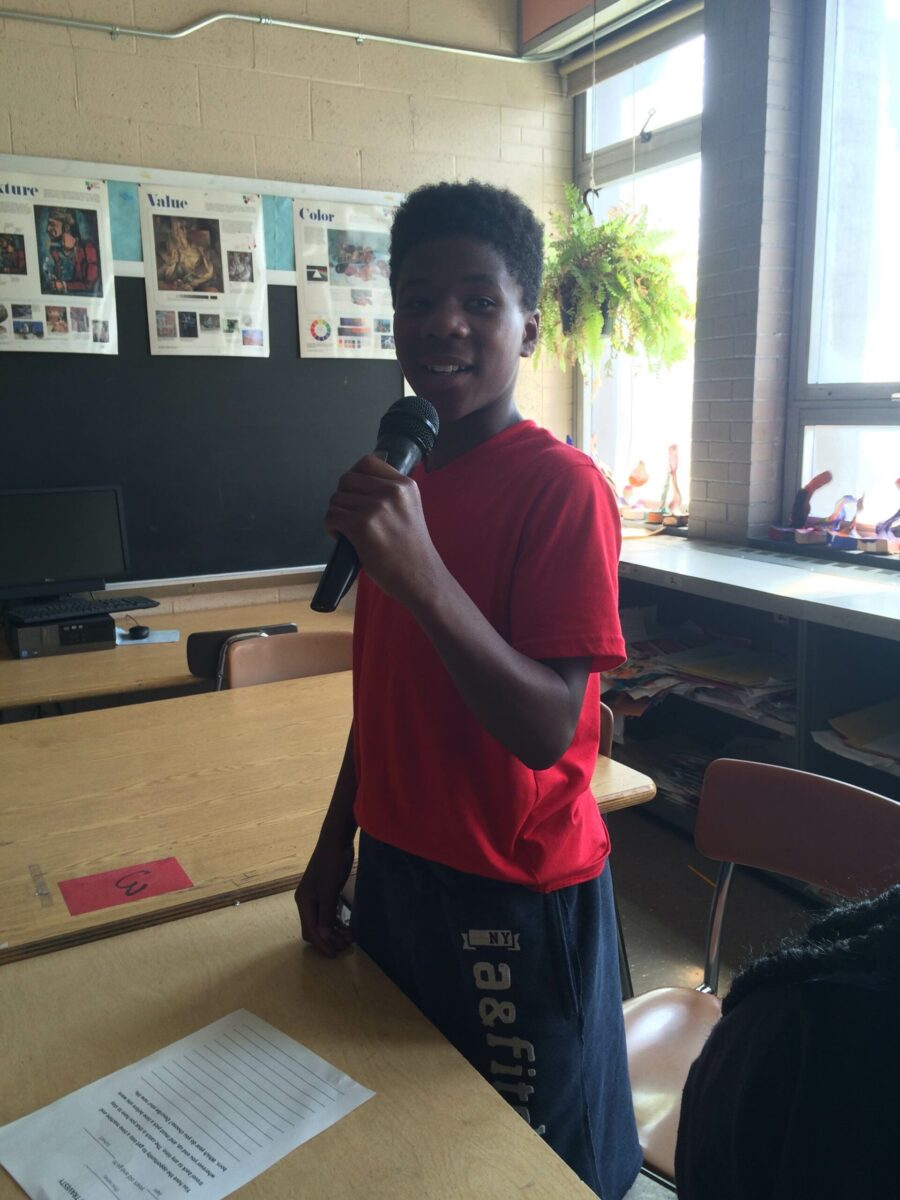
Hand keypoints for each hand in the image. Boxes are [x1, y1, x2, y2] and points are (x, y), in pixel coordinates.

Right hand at [295, 837, 354, 957]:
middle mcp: (307, 902)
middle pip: (314, 930)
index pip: (310, 930)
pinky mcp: (327, 893)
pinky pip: (329, 914)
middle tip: (345, 945)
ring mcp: (317, 898)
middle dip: (327, 940)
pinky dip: (336, 923)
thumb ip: (326, 914)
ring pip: (322, 923)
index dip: (321, 944)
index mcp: (304, 902)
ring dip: (333, 932)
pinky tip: (347, 928)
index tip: (334, 954)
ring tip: (349, 938)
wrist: (336, 841)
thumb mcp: (329, 890)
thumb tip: (322, 937)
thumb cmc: (331, 863)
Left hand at [325, 455, 441, 604]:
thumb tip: (356, 487)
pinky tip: (342, 538)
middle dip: (343, 497)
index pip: (367, 462)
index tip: (356, 495)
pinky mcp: (363, 526)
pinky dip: (331, 527)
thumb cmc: (412, 551)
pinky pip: (332, 516)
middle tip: (350, 516)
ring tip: (349, 531)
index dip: (355, 478)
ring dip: (337, 515)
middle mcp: (392, 491)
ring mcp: (377, 508)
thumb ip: (389, 495)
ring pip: (336, 499)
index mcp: (405, 485)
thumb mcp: (409, 510)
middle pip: (347, 479)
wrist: (421, 578)